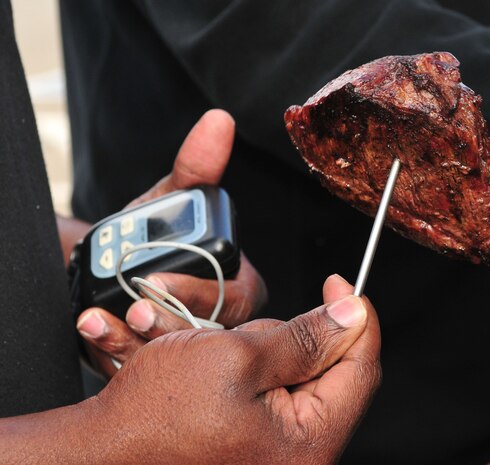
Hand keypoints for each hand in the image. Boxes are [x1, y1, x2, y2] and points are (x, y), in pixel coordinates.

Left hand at [77, 109, 266, 376]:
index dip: (201, 291)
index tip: (157, 277)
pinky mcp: (160, 365)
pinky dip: (113, 350)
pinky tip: (92, 326)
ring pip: (174, 358)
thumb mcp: (173, 199)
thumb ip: (197, 168)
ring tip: (100, 318)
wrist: (111, 263)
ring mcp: (190, 348)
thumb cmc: (151, 232)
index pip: (238, 297)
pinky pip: (143, 367)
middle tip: (134, 309)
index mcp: (241, 284)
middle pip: (208, 335)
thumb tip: (217, 120)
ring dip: (134, 341)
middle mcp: (222, 321)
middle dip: (168, 323)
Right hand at [93, 274, 380, 464]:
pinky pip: (262, 386)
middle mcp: (296, 454)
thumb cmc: (159, 410)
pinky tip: (205, 365)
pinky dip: (239, 365)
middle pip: (322, 369)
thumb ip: (304, 337)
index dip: (355, 317)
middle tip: (239, 336)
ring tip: (206, 355)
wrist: (103, 448)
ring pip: (287, 372)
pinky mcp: (251, 437)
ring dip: (252, 350)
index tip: (339, 284)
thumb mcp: (237, 358)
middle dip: (284, 338)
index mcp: (307, 442)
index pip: (360, 368)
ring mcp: (272, 447)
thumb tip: (352, 314)